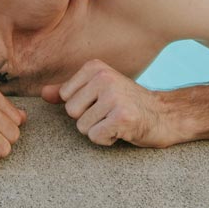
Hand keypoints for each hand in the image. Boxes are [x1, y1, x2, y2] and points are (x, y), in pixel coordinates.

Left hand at [42, 60, 174, 147]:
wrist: (164, 115)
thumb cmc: (128, 103)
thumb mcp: (98, 91)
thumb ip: (69, 91)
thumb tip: (43, 93)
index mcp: (95, 68)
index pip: (65, 97)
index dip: (82, 106)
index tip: (102, 103)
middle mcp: (104, 78)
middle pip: (71, 112)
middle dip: (89, 120)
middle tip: (111, 114)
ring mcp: (114, 97)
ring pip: (82, 127)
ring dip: (99, 131)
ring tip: (117, 121)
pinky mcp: (122, 117)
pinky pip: (96, 137)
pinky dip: (107, 140)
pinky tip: (122, 131)